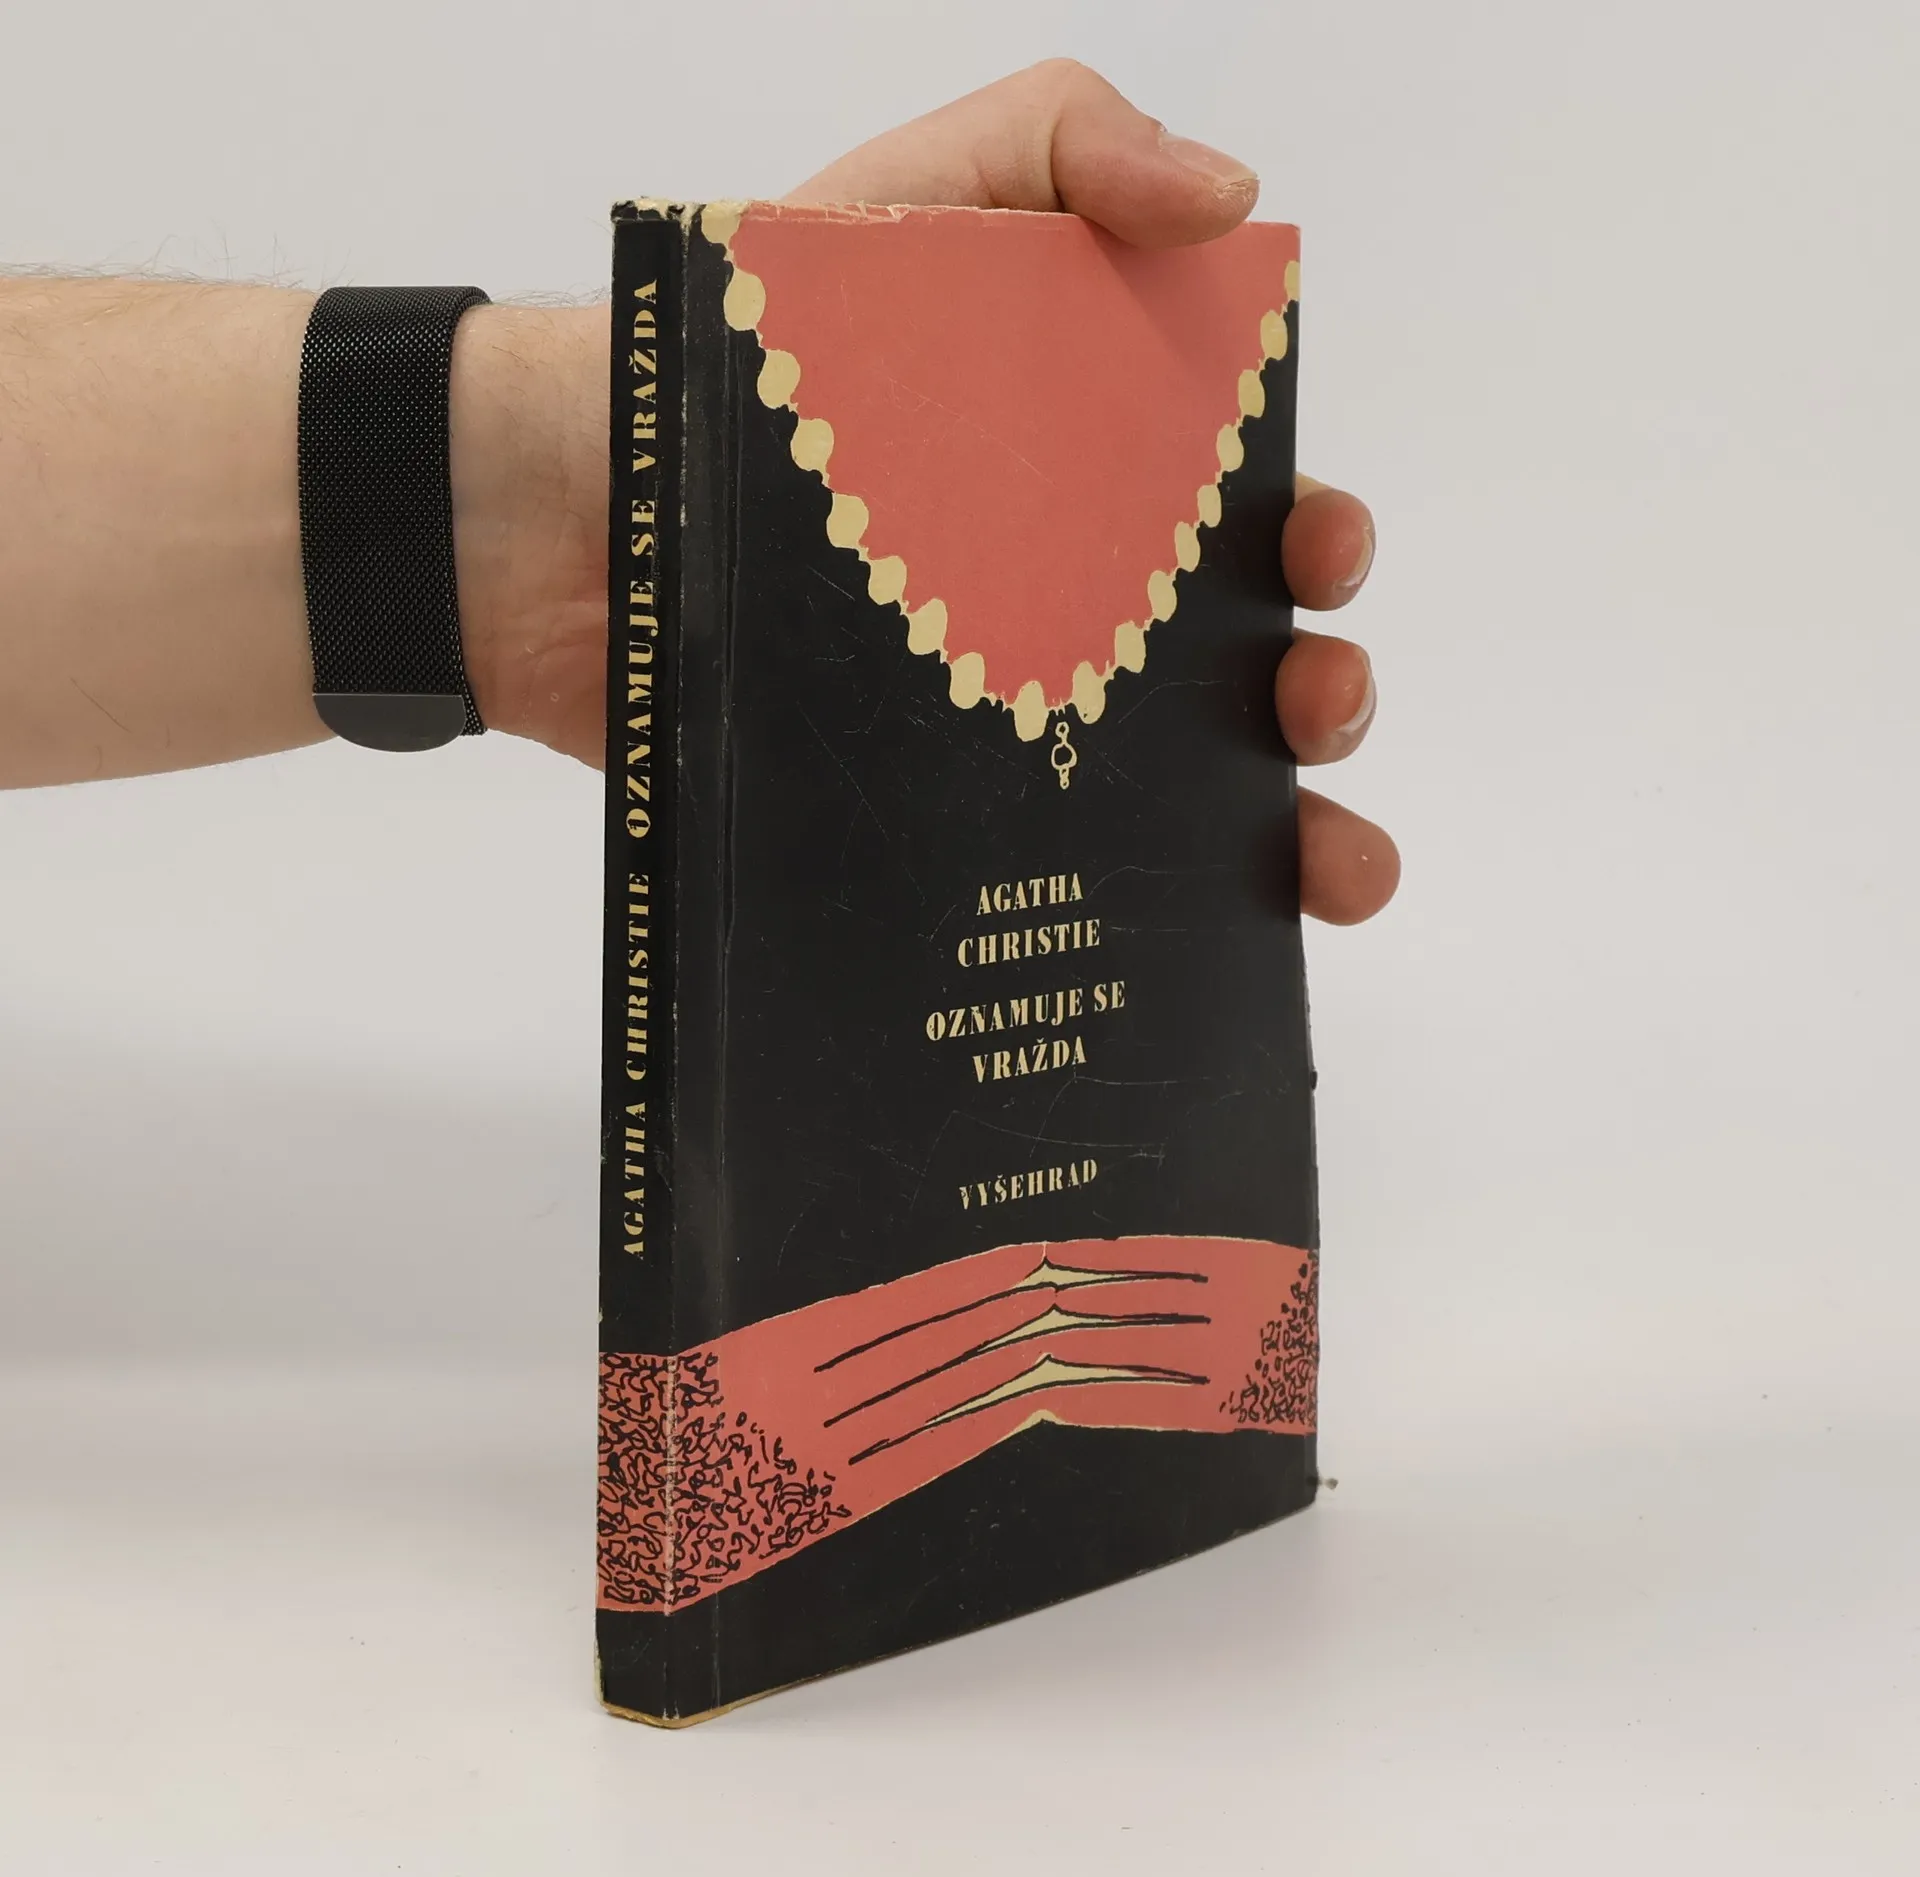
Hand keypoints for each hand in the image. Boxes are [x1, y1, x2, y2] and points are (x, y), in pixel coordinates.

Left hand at [474, 60, 1395, 925]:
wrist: (552, 509)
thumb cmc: (736, 349)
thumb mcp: (906, 195)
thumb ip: (1062, 145)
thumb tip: (1233, 198)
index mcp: (1083, 468)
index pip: (1237, 514)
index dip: (1312, 537)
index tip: (1318, 553)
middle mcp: (1053, 597)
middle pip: (1232, 666)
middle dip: (1316, 695)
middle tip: (1316, 708)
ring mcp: (987, 711)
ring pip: (1166, 791)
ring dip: (1276, 837)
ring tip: (1329, 868)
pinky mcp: (916, 803)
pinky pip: (1036, 864)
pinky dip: (1120, 910)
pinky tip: (1185, 941)